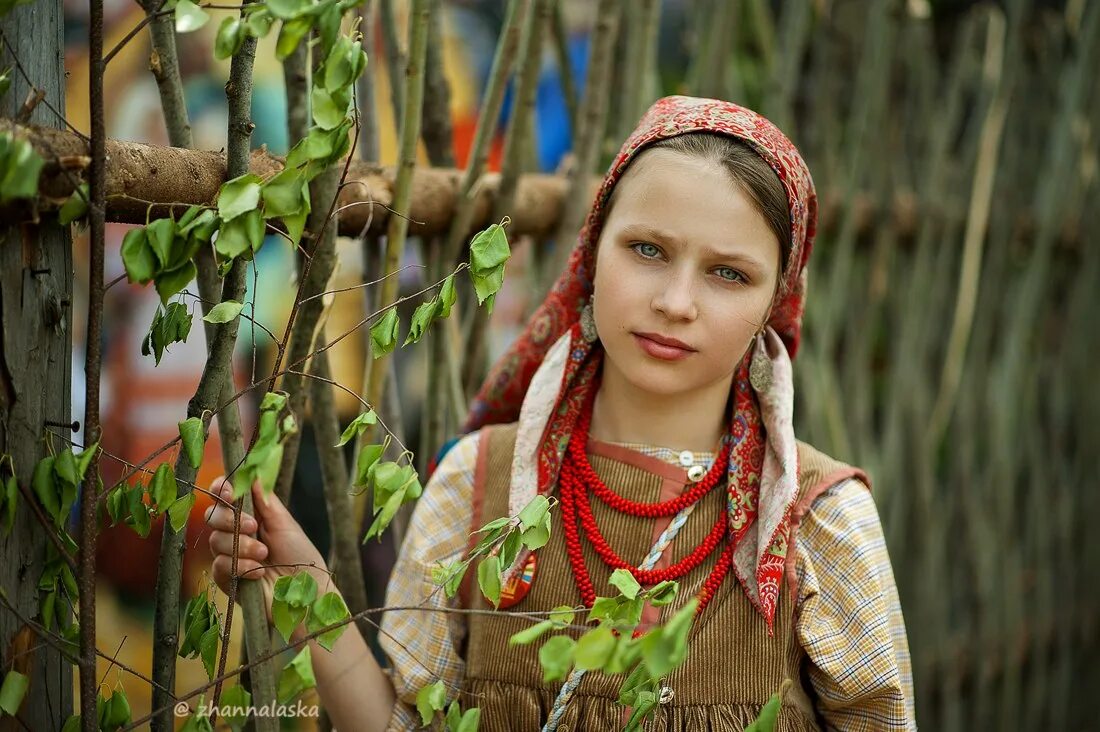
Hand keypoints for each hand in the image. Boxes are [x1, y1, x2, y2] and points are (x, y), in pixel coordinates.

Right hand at [204, 476, 335, 633]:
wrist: (304, 591)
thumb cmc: (300, 555)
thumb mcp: (284, 523)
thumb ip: (264, 499)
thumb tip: (253, 471)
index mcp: (250, 514)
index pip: (224, 495)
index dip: (221, 490)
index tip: (229, 493)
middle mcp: (236, 532)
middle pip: (212, 515)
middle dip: (230, 520)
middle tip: (254, 527)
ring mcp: (228, 555)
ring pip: (215, 540)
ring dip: (241, 546)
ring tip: (263, 554)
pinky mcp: (225, 578)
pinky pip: (218, 565)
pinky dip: (239, 566)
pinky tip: (257, 572)